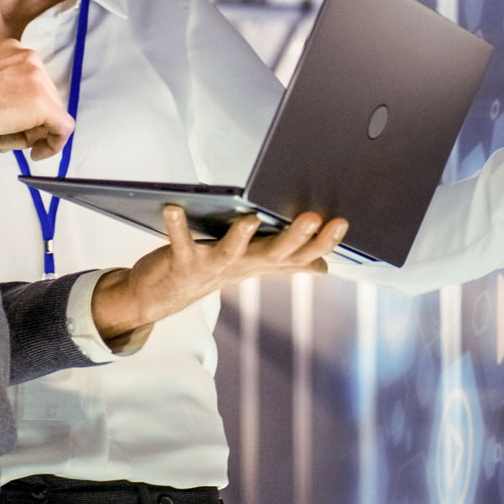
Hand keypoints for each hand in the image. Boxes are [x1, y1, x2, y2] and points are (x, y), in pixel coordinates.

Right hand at [0, 40, 73, 159]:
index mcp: (14, 50)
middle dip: (28, 125)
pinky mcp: (42, 103)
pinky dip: (53, 145)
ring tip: (1, 140)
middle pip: (46, 100)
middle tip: (3, 137)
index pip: (34, 86)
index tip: (11, 125)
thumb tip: (15, 106)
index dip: (24, 111)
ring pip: (52, 115)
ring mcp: (38, 79)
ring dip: (30, 135)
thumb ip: (3, 86)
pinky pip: (63, 128)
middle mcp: (31, 59)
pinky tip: (35, 153)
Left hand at [89, 205, 348, 344]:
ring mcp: (211, 266)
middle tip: (312, 218)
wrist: (162, 296)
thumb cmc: (211, 271)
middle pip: (274, 254)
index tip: (342, 222)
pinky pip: (179, 243)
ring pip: (231, 253)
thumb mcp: (252, 265)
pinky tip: (173, 208)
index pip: (300, 255)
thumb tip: (324, 266)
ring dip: (240, 237)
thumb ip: (287, 262)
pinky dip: (176, 226)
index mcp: (260, 262)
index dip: (322, 242)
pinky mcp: (182, 262)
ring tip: (250, 218)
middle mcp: (241, 266)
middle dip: (294, 238)